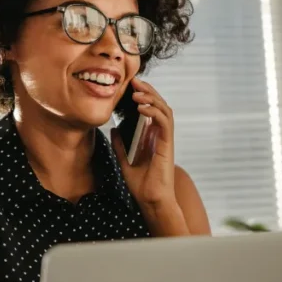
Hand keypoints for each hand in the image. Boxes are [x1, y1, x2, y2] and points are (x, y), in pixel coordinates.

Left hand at [111, 77, 176, 210]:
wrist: (150, 200)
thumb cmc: (141, 184)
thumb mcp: (124, 160)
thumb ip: (120, 144)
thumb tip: (113, 129)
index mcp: (152, 136)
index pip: (150, 109)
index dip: (143, 96)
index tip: (130, 86)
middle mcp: (160, 135)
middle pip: (159, 105)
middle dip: (148, 91)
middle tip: (134, 81)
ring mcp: (165, 139)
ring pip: (164, 110)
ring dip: (151, 98)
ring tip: (137, 92)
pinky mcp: (167, 145)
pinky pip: (164, 123)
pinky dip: (154, 112)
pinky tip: (141, 108)